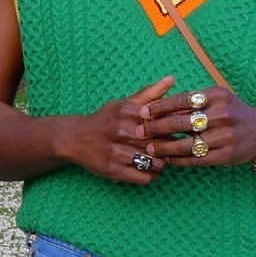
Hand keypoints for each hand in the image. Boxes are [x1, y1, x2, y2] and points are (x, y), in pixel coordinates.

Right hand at [60, 75, 178, 184]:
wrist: (76, 138)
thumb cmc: (106, 119)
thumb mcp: (125, 103)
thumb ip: (150, 94)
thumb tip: (172, 79)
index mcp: (127, 112)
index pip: (163, 122)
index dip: (175, 128)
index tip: (179, 131)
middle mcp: (121, 131)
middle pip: (160, 143)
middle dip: (171, 148)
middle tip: (175, 148)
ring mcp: (116, 152)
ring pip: (154, 163)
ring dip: (163, 163)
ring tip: (162, 160)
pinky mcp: (113, 170)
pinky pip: (143, 178)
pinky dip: (152, 175)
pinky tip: (151, 170)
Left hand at [141, 86, 255, 168]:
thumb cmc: (233, 112)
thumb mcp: (218, 98)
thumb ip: (193, 100)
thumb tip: (158, 106)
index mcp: (217, 96)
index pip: (182, 100)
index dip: (160, 107)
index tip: (143, 112)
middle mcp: (222, 115)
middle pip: (182, 122)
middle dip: (156, 128)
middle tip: (139, 131)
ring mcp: (225, 136)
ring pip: (187, 144)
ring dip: (165, 147)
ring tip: (150, 148)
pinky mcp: (226, 155)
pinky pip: (197, 159)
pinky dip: (179, 160)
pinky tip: (168, 159)